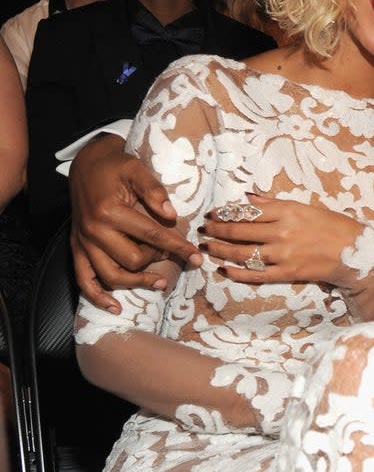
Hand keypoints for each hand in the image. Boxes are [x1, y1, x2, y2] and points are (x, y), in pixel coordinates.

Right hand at [70, 135, 200, 312]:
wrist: (86, 165)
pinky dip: (97, 296)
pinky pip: (83, 279)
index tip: (197, 257)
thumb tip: (171, 214)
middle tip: (172, 256)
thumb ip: (154, 190)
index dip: (177, 247)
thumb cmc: (115, 166)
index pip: (152, 235)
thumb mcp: (136, 169)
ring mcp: (83, 242)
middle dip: (157, 261)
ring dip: (137, 283)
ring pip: (112, 275)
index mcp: (110, 211)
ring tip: (159, 283)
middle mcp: (94, 230)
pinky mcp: (77, 248)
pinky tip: (115, 307)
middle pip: (133, 260)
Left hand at [200, 192, 360, 284]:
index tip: (212, 213)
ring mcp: (283, 255)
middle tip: (203, 229)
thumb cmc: (333, 226)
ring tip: (206, 248)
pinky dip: (238, 273)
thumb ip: (274, 204)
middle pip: (240, 231)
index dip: (225, 212)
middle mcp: (282, 232)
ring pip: (243, 253)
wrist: (355, 253)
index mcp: (287, 212)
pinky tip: (224, 271)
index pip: (247, 212)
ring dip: (221, 251)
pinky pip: (257, 275)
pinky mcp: (287, 274)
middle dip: (217, 230)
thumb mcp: (305, 207)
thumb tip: (248, 199)